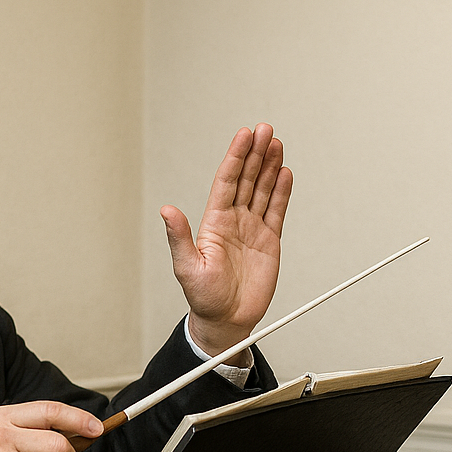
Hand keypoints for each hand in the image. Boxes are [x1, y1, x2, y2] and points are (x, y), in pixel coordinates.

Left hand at [164, 123, 292, 356]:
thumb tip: (167, 211)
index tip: (245, 135)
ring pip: (263, 190)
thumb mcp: (186, 267)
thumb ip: (180, 238)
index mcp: (214, 222)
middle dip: (256, 154)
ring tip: (277, 143)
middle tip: (266, 130)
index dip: (236, 157)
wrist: (226, 320)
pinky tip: (285, 173)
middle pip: (247, 179)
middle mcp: (234, 220)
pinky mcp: (269, 241)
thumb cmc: (203, 298)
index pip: (227, 181)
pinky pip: (276, 210)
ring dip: (270, 166)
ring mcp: (252, 229)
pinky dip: (282, 192)